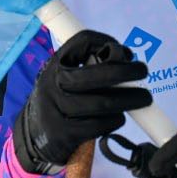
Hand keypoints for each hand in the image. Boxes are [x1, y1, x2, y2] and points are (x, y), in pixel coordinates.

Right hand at [12, 30, 150, 174]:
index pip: (82, 42)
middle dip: (125, 72)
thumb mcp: (65, 76)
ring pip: (101, 102)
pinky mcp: (65, 134)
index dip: (107, 42)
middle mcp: (53, 83)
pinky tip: (119, 118)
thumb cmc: (60, 99)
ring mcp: (57, 109)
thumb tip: (125, 58)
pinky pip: (98, 125)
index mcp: (56, 63)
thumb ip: (90, 65)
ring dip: (127, 100)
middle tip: (143, 72)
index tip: (126, 53)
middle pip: (95, 74)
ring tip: (141, 99)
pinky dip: (115, 120)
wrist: (33, 135)